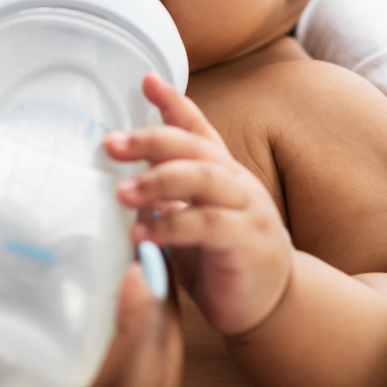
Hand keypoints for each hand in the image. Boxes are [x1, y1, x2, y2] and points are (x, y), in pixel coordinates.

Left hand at [104, 73, 293, 337]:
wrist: (274, 306)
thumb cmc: (222, 257)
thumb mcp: (193, 216)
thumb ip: (170, 192)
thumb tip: (127, 170)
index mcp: (223, 172)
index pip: (197, 128)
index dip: (173, 103)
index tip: (146, 80)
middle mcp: (237, 182)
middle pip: (194, 148)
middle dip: (150, 140)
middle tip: (111, 144)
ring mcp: (247, 209)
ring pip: (202, 179)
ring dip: (157, 182)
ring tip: (122, 193)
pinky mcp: (247, 242)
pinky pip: (207, 224)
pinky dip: (171, 226)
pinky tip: (142, 233)